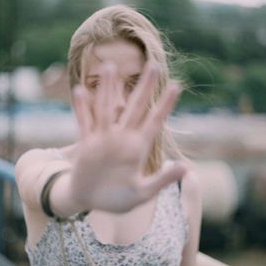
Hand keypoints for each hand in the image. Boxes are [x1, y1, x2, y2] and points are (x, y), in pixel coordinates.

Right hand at [69, 63, 185, 212]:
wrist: (90, 201)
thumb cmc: (117, 200)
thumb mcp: (142, 193)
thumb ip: (162, 180)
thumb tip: (186, 168)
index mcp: (138, 149)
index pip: (154, 121)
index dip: (165, 105)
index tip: (176, 86)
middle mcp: (122, 139)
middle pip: (135, 107)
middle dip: (144, 87)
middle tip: (153, 65)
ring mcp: (103, 139)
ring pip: (106, 108)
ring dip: (107, 89)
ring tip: (109, 67)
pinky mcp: (87, 144)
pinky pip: (84, 122)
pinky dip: (82, 108)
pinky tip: (80, 91)